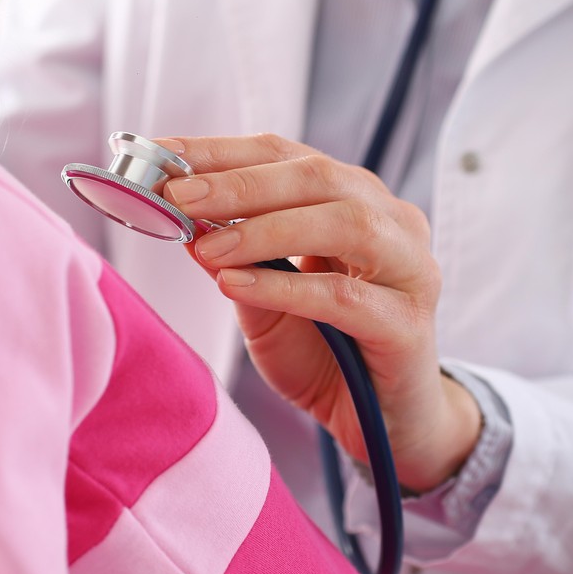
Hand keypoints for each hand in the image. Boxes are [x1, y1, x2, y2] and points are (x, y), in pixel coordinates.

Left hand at [156, 133, 481, 493]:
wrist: (382, 423)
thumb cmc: (325, 353)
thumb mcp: (263, 301)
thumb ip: (232, 257)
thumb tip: (179, 214)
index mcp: (355, 199)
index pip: (285, 155)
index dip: (222, 151)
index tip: (162, 153)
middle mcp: (392, 221)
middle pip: (317, 177)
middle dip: (239, 183)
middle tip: (179, 195)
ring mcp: (410, 269)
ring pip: (342, 224)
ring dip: (265, 230)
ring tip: (207, 246)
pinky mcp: (408, 324)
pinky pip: (343, 296)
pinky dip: (285, 287)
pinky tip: (236, 286)